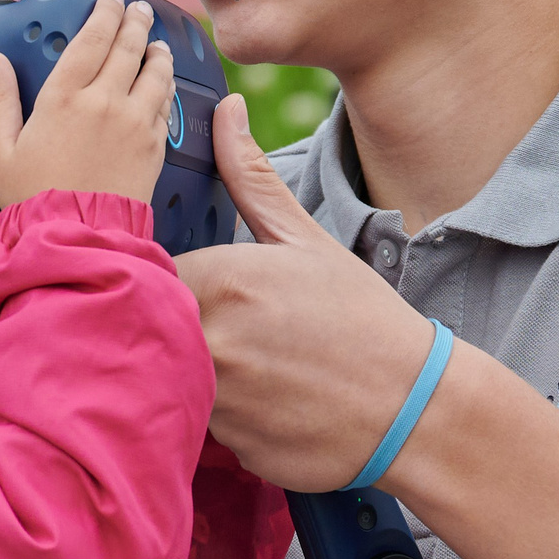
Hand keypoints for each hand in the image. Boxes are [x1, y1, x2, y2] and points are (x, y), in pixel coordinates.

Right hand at [0, 0, 175, 207]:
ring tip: (156, 41)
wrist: (75, 237)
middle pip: (128, 47)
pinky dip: (167, 87)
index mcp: (64, 96)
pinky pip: (166, 105)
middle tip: (137, 9)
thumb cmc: (33, 198)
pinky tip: (165, 82)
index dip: (105, 13)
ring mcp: (134, 123)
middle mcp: (104, 101)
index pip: (92, 38)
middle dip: (135, 21)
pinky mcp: (154, 146)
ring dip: (157, 51)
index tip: (110, 0)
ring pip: (155, 72)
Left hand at [173, 95, 440, 491]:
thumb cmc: (360, 318)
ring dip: (192, 369)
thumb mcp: (305, 239)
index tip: (185, 282)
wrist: (412, 408)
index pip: (146, 272)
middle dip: (170, 324)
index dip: (159, 276)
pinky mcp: (223, 448)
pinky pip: (197, 423)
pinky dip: (218, 412)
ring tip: (252, 364)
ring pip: (169, 376)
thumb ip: (251, 178)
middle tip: (226, 327)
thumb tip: (228, 110)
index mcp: (218, 281)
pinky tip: (262, 401)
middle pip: (150, 325)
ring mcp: (212, 401)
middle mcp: (205, 342)